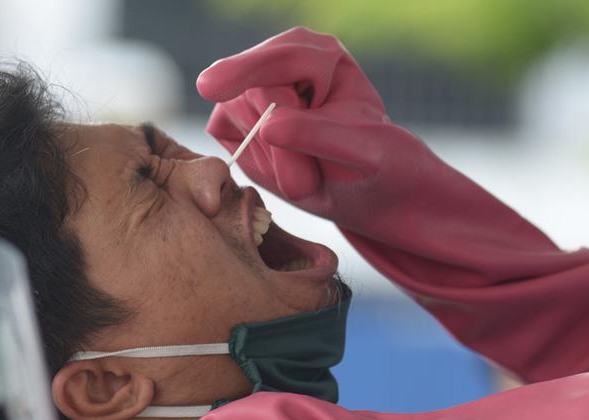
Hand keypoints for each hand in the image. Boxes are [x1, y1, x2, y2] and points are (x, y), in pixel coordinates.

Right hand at [199, 27, 430, 223]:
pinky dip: (253, 167)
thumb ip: (318, 136)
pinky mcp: (233, 123)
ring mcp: (253, 93)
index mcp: (320, 55)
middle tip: (306, 185)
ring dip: (270, 162)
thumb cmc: (377, 166)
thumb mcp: (364, 152)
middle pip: (253, 93)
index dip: (248, 72)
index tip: (211, 87)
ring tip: (307, 177)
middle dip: (277, 149)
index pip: (283, 61)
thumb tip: (269, 127)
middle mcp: (282, 66)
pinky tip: (283, 173)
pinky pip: (225, 142)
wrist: (366, 193)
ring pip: (233, 118)